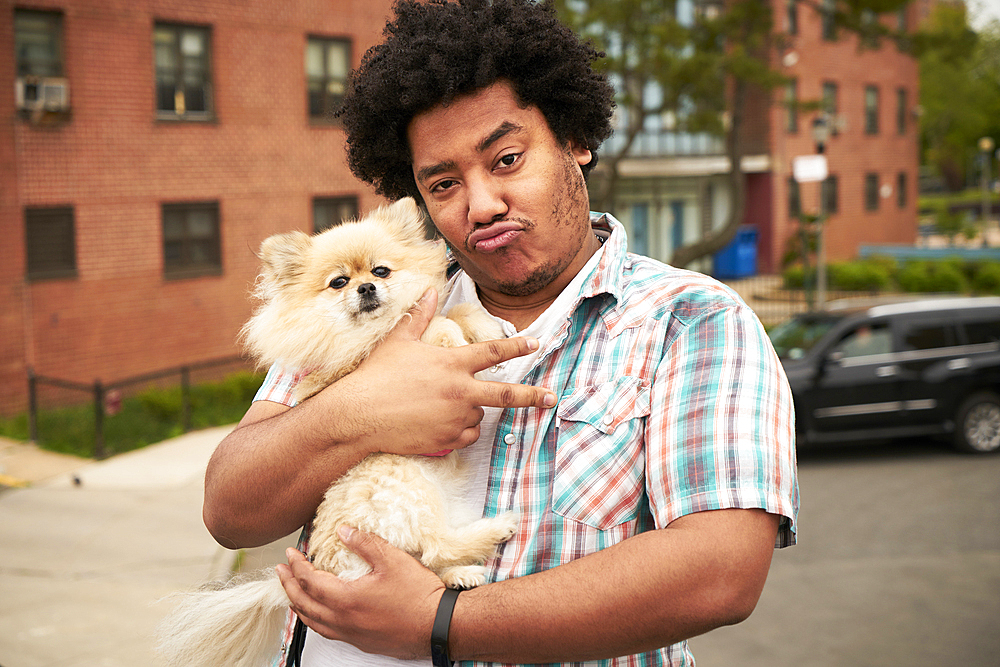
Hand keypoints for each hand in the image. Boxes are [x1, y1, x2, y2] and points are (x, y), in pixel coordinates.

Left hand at [276, 526, 444, 658]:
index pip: (310, 581)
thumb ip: (365, 543)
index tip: (291, 553)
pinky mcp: (361, 642)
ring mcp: (351, 634)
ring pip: (312, 622)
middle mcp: (343, 620)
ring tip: (292, 593)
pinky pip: (326, 632)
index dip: (297, 565)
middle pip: (304, 603)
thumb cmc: (418, 595)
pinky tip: (319, 614)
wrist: (438, 626)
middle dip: (288, 585)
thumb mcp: (392, 560)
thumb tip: (343, 530)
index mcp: (346, 599)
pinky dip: (314, 620)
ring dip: (298, 604)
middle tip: (281, 571)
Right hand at [325, 288, 555, 454]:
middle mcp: (460, 390)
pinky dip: (460, 430)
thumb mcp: (399, 341)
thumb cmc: (376, 376)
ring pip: (479, 414)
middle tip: (550, 397)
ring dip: (469, 409)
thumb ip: (419, 316)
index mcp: (453, 363)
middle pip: (507, 394)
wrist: (359, 415)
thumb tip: (429, 290)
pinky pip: (467, 435)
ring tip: (439, 405)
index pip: (493, 352)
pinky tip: (440, 424)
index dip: (517, 346)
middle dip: (533, 395)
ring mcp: (456, 417)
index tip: (534, 343)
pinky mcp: (448, 439)